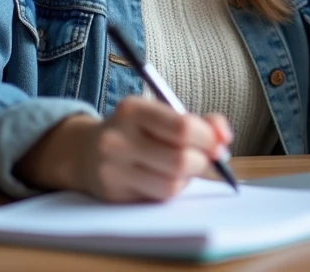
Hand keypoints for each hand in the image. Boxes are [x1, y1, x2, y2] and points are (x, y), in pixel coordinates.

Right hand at [17, 98, 232, 201]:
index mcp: (133, 110)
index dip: (209, 139)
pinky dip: (172, 189)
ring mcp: (113, 168)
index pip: (183, 128)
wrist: (85, 152)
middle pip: (180, 160)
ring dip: (188, 178)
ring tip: (184, 168)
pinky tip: (166, 177)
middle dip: (203, 162)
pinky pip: (158, 197)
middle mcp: (118, 139)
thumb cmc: (136, 131)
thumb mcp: (161, 114)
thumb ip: (198, 122)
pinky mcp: (114, 193)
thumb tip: (224, 138)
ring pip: (171, 184)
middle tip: (208, 158)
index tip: (220, 143)